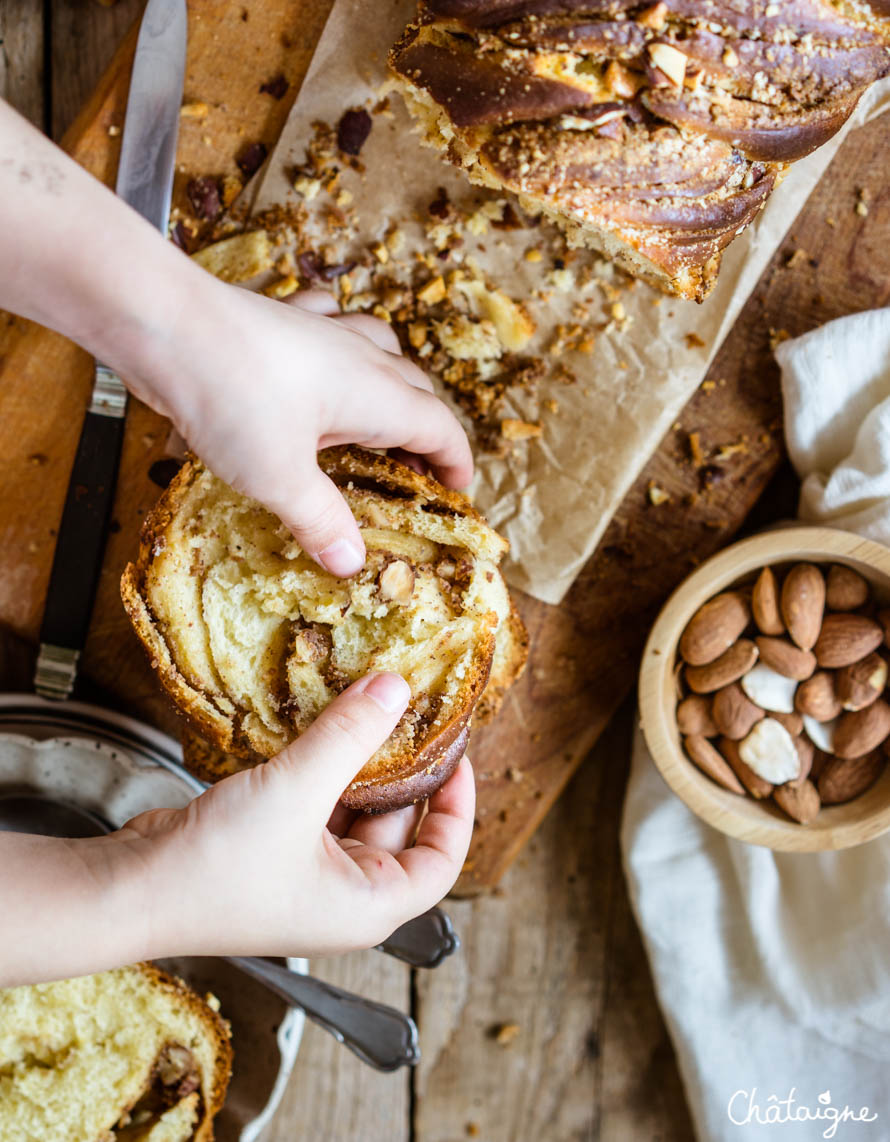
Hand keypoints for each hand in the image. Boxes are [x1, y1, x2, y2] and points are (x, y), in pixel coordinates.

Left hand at [0, 99, 472, 578]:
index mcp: (376, 395)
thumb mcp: (280, 478)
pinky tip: (324, 348)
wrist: (167, 325)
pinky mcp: (282, 317)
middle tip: (414, 471)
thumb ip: (320, 520)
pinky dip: (339, 337)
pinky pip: (329, 319)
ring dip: (391, 380)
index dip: (456, 462)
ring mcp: (321, 329)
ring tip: (378, 411)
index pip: (441, 428)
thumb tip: (352, 563)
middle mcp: (360, 356)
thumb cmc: (233, 400)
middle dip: (426, 431)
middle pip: (417, 390)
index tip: (458, 490)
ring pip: (381, 347)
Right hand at [118, 672, 473, 957]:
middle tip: (412, 717)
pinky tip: (322, 731)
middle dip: (405, 772)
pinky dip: (323, 771)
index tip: (458, 758)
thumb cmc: (213, 873)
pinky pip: (317, 805)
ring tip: (369, 711)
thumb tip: (396, 689)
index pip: (442, 860)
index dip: (458, 808)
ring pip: (355, 810)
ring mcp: (308, 873)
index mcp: (369, 905)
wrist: (131, 890)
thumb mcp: (296, 793)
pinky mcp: (276, 850)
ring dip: (360, 765)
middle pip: (399, 827)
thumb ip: (349, 737)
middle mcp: (344, 894)